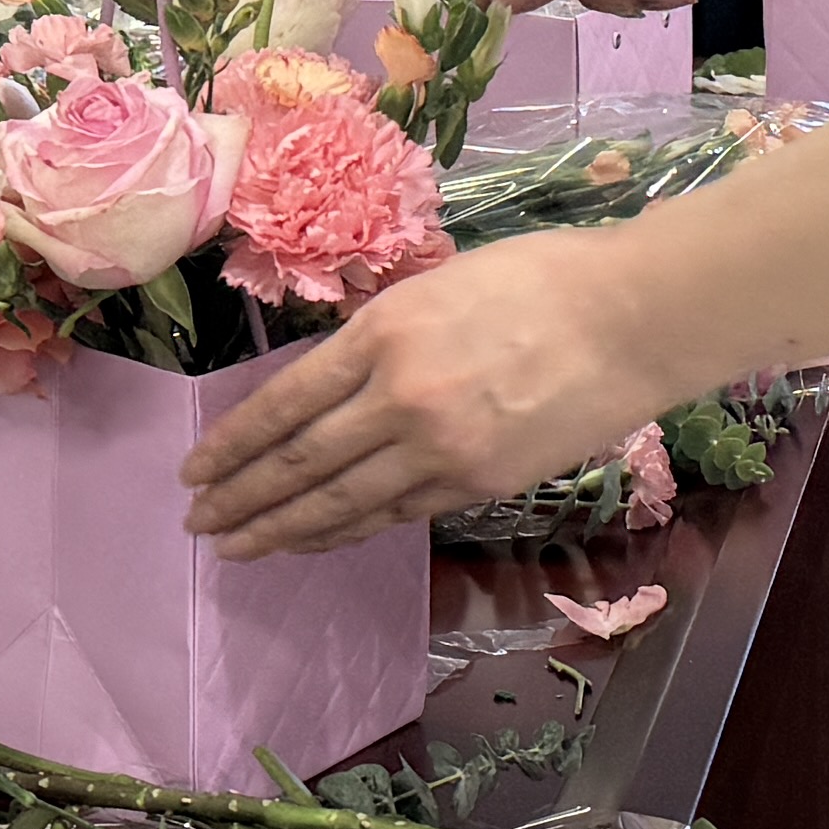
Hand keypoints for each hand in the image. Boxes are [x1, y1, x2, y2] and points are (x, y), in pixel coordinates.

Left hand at [183, 235, 666, 558]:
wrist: (633, 318)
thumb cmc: (541, 279)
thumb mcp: (437, 283)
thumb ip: (379, 334)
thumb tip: (331, 380)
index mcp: (381, 333)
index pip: (283, 402)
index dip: (232, 443)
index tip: (195, 471)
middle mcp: (398, 396)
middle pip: (298, 462)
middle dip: (241, 499)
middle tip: (199, 525)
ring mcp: (439, 447)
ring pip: (340, 502)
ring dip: (281, 530)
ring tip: (238, 549)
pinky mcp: (479, 483)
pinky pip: (396, 513)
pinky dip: (348, 530)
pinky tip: (317, 540)